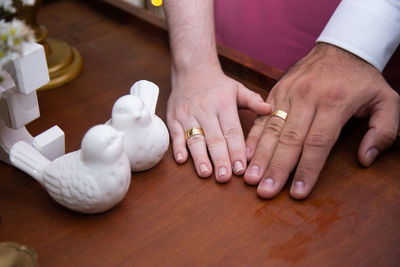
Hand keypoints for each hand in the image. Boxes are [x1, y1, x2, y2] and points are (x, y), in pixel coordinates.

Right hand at [167, 64, 270, 181]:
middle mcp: (205, 109)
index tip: (241, 168)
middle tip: (225, 178)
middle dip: (220, 159)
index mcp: (224, 103)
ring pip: (194, 138)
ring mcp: (187, 114)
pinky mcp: (173, 117)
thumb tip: (271, 109)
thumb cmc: (218, 84)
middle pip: (214, 138)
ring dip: (200, 157)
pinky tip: (182, 160)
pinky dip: (177, 147)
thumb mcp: (238, 88)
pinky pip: (175, 133)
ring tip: (206, 174)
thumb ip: (253, 100)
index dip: (237, 151)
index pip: (232, 131)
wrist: (191, 69)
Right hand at [244, 43, 399, 198]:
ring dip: (260, 156)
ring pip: (272, 129)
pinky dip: (253, 136)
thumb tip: (364, 159)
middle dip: (277, 168)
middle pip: (290, 140)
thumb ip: (384, 130)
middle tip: (265, 192)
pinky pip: (262, 117)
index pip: (318, 143)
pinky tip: (246, 154)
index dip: (307, 170)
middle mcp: (307, 97)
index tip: (297, 193)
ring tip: (251, 178)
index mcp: (335, 102)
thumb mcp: (387, 100)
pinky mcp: (276, 90)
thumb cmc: (362, 79)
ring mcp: (288, 93)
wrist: (340, 48)